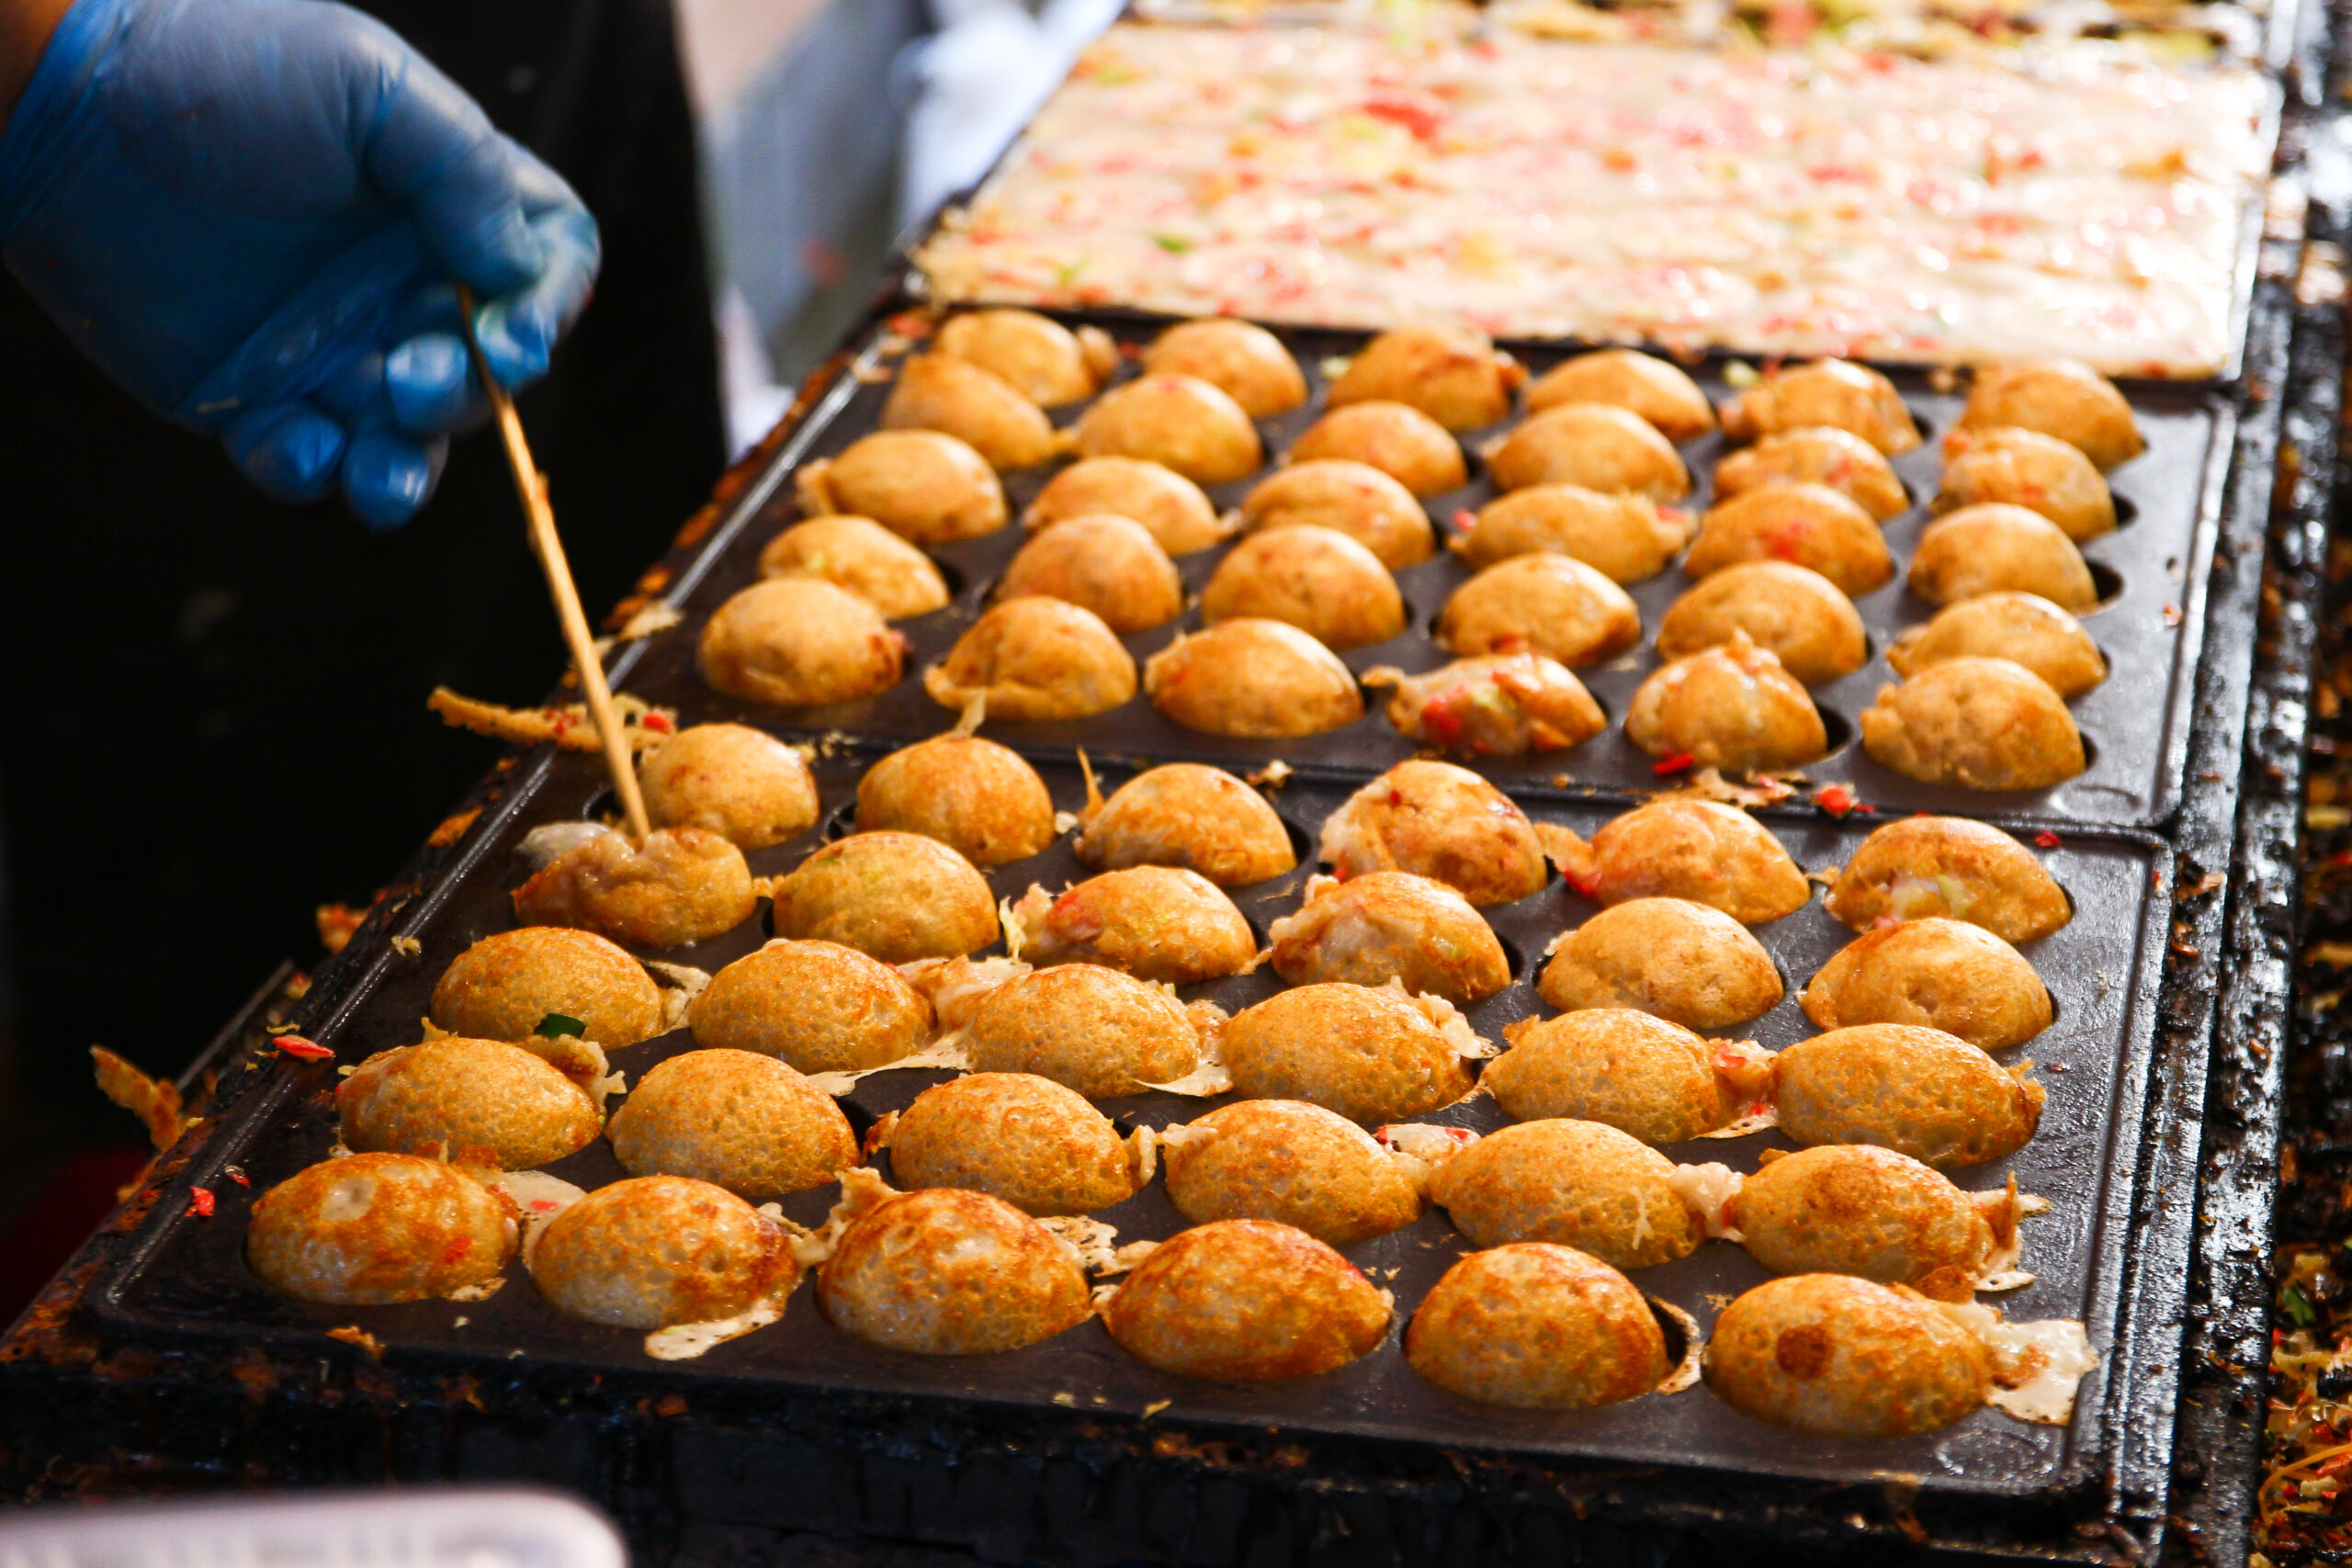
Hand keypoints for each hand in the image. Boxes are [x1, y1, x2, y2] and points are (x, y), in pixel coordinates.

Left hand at [0, 0, 599, 525]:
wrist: (68, 105)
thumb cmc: (222, 69)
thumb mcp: (366, 80)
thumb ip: (464, 166)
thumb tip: (514, 270)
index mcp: (447, 207)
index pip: (546, 266)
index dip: (545, 309)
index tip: (505, 336)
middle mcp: (403, 284)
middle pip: (487, 371)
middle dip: (464, 392)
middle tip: (402, 379)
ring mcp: (335, 346)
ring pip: (409, 441)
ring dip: (407, 469)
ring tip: (376, 479)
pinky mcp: (258, 395)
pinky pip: (310, 459)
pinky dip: (311, 469)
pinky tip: (287, 445)